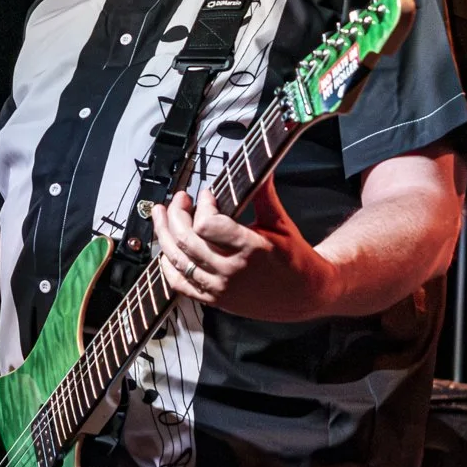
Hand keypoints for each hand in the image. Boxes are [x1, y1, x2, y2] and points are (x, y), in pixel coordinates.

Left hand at [150, 184, 338, 320]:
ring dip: (164, 234)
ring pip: (177, 261)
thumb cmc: (294, 258)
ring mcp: (220, 288)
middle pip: (186, 240)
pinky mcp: (214, 300)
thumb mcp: (280, 223)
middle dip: (176, 214)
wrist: (305, 294)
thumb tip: (260, 166)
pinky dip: (167, 265)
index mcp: (250, 249)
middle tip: (180, 199)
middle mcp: (231, 271)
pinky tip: (166, 249)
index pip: (207, 225)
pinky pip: (179, 284)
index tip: (206, 195)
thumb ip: (264, 194)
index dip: (202, 205)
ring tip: (161, 215)